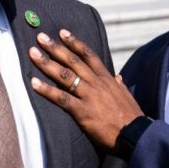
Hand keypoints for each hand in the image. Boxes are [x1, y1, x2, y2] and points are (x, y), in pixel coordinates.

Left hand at [29, 30, 143, 153]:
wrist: (136, 134)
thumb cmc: (132, 118)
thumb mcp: (127, 96)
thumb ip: (120, 85)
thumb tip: (118, 77)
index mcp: (107, 78)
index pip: (89, 55)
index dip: (74, 42)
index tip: (62, 33)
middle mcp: (96, 83)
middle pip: (72, 61)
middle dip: (55, 48)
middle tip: (40, 37)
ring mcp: (89, 96)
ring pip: (64, 75)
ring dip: (46, 63)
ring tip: (32, 53)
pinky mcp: (82, 111)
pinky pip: (61, 98)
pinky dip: (46, 90)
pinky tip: (33, 83)